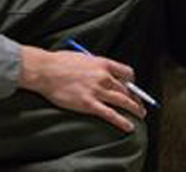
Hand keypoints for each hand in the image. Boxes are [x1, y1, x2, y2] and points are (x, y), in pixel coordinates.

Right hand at [19, 47, 145, 132]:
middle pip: (127, 89)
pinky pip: (110, 114)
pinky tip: (129, 126)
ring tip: (140, 115)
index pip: (127, 73)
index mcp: (103, 63)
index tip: (132, 88)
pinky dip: (122, 121)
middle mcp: (104, 76)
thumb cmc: (60, 63)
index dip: (132, 82)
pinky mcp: (89, 104)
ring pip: (123, 101)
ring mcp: (97, 91)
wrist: (45, 70)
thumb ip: (95, 66)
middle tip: (139, 105)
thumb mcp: (83, 58)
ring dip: (135, 109)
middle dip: (135, 99)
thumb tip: (102, 73)